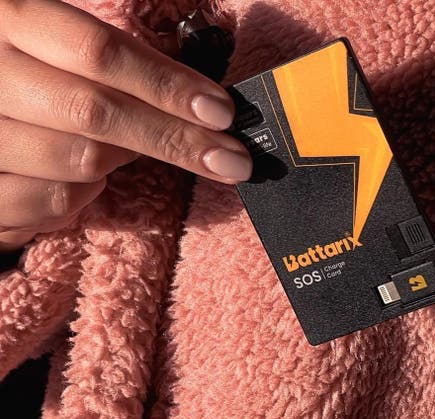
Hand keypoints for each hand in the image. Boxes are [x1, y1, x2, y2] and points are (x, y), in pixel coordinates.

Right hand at [0, 0, 251, 250]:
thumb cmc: (27, 77)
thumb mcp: (54, 46)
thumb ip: (110, 62)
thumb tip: (203, 104)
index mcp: (10, 18)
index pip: (97, 50)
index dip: (167, 84)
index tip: (221, 113)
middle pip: (97, 113)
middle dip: (176, 140)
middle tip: (232, 161)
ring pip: (79, 164)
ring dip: (118, 164)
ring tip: (120, 150)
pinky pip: (50, 204)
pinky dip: (80, 198)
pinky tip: (80, 179)